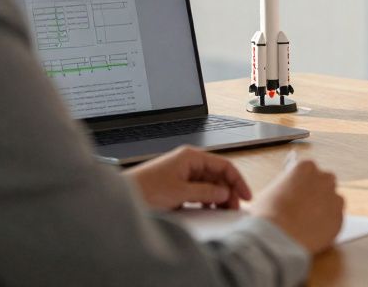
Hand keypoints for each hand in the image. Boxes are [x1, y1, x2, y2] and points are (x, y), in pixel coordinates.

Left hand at [125, 145, 251, 210]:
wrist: (121, 199)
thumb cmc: (144, 190)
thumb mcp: (181, 192)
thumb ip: (207, 192)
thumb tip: (225, 193)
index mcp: (191, 157)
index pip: (224, 165)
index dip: (237, 181)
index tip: (245, 196)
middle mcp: (188, 162)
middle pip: (218, 175)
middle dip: (228, 191)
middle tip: (234, 208)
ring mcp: (182, 174)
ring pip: (209, 184)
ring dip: (218, 196)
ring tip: (223, 211)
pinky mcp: (176, 186)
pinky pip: (198, 191)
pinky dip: (206, 200)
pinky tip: (209, 209)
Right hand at [250, 156, 344, 254]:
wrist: (277, 237)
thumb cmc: (268, 214)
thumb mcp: (270, 191)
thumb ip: (285, 187)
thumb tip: (286, 192)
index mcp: (306, 167)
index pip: (308, 171)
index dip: (302, 184)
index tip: (298, 192)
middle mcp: (325, 179)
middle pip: (325, 183)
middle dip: (317, 193)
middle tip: (304, 208)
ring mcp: (335, 198)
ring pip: (333, 202)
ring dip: (324, 209)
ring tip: (307, 223)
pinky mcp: (340, 218)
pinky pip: (335, 220)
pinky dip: (327, 225)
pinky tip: (312, 233)